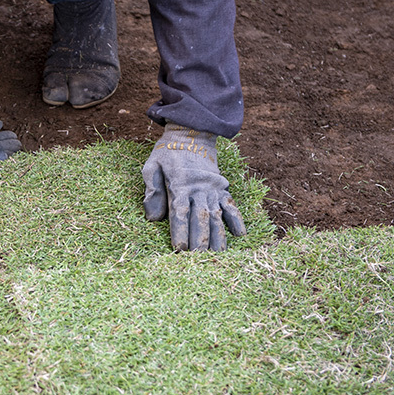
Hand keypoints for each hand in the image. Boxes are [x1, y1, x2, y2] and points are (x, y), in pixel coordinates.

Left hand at [142, 123, 245, 250]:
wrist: (191, 134)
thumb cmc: (167, 153)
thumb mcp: (152, 167)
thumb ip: (152, 191)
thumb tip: (152, 218)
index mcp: (179, 185)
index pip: (179, 213)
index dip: (180, 232)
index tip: (178, 249)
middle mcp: (198, 189)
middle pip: (200, 218)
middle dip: (200, 241)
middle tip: (199, 260)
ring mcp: (212, 189)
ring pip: (217, 216)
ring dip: (218, 237)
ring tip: (219, 255)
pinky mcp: (221, 187)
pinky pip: (231, 205)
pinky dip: (237, 219)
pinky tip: (241, 235)